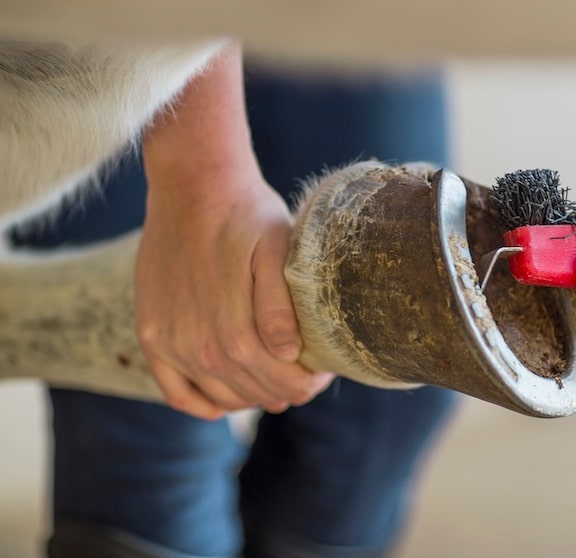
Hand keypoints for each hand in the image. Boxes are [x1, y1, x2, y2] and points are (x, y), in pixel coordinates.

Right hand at [135, 166, 333, 418]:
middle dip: (286, 389)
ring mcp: (169, 343)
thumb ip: (280, 306)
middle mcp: (197, 346)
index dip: (308, 384)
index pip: (281, 382)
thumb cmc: (247, 215)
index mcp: (233, 332)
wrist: (193, 186)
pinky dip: (202, 403)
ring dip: (251, 396)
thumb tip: (288, 353)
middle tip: (306, 375)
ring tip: (274, 380)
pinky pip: (175, 391)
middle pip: (253, 392)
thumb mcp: (278, 252)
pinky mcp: (150, 334)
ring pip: (220, 396)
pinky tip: (224, 401)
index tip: (323, 373)